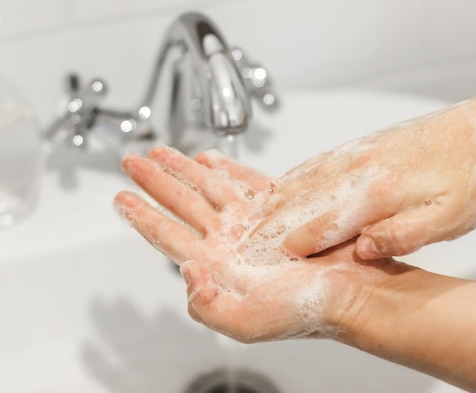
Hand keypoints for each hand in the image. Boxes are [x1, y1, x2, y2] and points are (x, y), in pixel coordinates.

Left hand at [114, 146, 409, 342]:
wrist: (356, 293)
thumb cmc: (308, 313)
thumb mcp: (248, 324)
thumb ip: (208, 307)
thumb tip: (187, 272)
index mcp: (217, 266)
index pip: (168, 236)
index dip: (142, 216)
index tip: (120, 198)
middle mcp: (230, 243)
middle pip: (181, 204)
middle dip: (155, 182)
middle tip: (131, 162)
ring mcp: (253, 224)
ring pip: (207, 188)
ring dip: (183, 170)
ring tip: (160, 152)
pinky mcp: (280, 209)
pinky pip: (245, 182)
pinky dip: (225, 168)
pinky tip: (208, 159)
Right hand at [259, 78, 475, 259]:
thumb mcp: (451, 218)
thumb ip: (402, 235)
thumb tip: (361, 251)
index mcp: (378, 189)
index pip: (320, 224)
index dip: (292, 245)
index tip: (269, 261)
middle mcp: (358, 167)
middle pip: (300, 201)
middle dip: (268, 226)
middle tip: (242, 246)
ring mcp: (354, 153)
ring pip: (300, 181)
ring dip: (272, 204)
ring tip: (248, 223)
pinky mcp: (358, 145)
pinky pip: (312, 165)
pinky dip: (289, 181)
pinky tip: (279, 190)